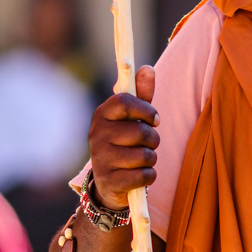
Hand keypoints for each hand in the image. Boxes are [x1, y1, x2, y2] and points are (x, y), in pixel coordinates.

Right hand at [89, 64, 158, 209]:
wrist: (108, 183)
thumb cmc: (124, 142)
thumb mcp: (131, 118)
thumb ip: (141, 95)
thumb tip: (147, 68)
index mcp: (102, 115)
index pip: (124, 102)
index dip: (145, 110)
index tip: (155, 119)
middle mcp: (97, 135)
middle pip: (141, 132)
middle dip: (153, 139)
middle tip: (147, 144)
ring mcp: (101, 159)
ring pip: (145, 155)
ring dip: (151, 159)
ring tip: (140, 160)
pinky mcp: (110, 181)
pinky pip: (144, 176)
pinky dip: (148, 176)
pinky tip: (138, 176)